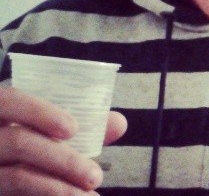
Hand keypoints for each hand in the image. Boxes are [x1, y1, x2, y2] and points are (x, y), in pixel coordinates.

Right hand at [0, 86, 126, 195]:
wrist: (6, 166)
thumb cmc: (27, 138)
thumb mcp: (45, 126)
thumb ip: (81, 123)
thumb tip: (119, 124)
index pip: (11, 101)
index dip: (40, 112)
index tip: (72, 129)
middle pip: (18, 142)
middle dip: (62, 160)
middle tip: (95, 176)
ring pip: (14, 177)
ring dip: (57, 189)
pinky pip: (12, 195)